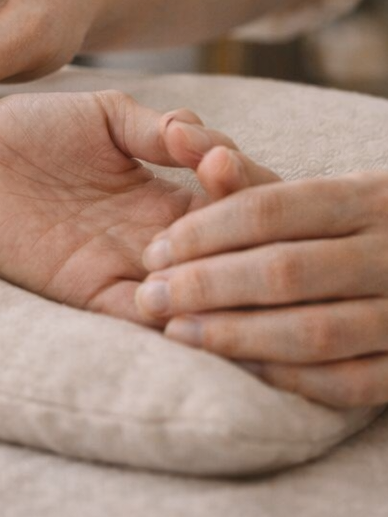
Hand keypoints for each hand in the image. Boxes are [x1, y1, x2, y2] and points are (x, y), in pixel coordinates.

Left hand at [0, 90, 234, 321]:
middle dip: (247, 239)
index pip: (240, 204)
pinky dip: (175, 313)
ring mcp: (124, 268)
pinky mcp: (87, 293)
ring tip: (212, 247)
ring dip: (219, 278)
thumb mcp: (103, 114)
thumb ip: (158, 126)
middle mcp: (153, 237)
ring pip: (203, 295)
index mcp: (163, 193)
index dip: (250, 188)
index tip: (221, 162)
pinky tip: (181, 288)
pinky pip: (146, 320)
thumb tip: (208, 137)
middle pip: (234, 255)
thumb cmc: (20, 131)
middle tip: (221, 209)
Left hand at [136, 151, 387, 407]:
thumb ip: (245, 174)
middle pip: (284, 271)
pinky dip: (287, 378)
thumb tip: (177, 132)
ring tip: (176, 333)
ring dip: (234, 335)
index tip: (155, 252)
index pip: (268, 210)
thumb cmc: (357, 225)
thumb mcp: (319, 191)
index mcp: (366, 197)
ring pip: (314, 332)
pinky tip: (235, 366)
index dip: (201, 232)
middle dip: (206, 286)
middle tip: (151, 296)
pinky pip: (349, 384)